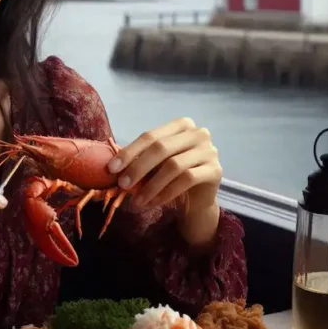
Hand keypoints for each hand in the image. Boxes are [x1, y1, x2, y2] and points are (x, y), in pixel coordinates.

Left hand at [108, 118, 222, 244]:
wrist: (197, 198)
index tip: (111, 169)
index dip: (129, 152)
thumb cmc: (172, 176)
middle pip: (161, 148)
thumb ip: (140, 159)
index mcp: (181, 124)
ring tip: (136, 201)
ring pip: (174, 166)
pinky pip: (186, 180)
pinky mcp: (216, 170)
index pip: (150, 135)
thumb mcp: (154, 164)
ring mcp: (209, 150)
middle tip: (122, 185)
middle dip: (138, 168)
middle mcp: (198, 133)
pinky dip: (166, 193)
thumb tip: (112, 167)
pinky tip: (153, 203)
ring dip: (151, 186)